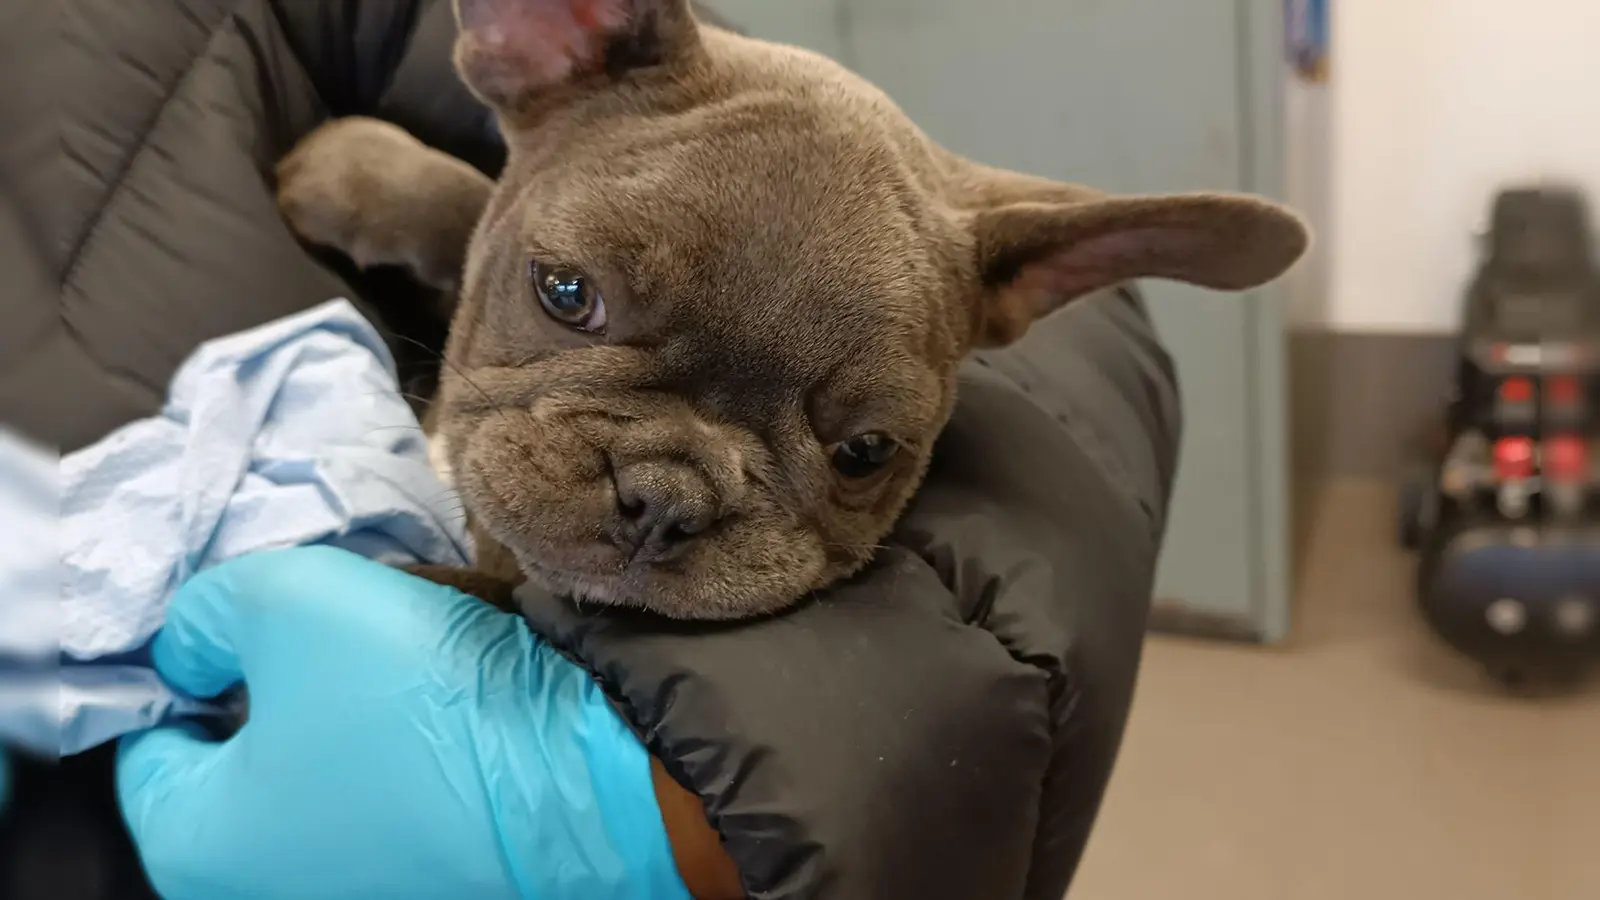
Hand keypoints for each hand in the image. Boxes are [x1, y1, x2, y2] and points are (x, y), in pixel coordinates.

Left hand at [115, 547, 690, 899]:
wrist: (597, 772)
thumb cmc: (420, 697)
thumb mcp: (288, 600)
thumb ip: (207, 611)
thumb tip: (198, 645)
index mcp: (200, 844)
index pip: (149, 743)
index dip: (195, 662)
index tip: (257, 620)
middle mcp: (267, 890)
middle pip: (244, 757)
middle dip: (283, 680)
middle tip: (340, 625)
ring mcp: (359, 888)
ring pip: (326, 767)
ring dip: (351, 707)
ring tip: (410, 655)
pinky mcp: (434, 876)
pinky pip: (392, 794)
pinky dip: (410, 745)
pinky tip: (455, 704)